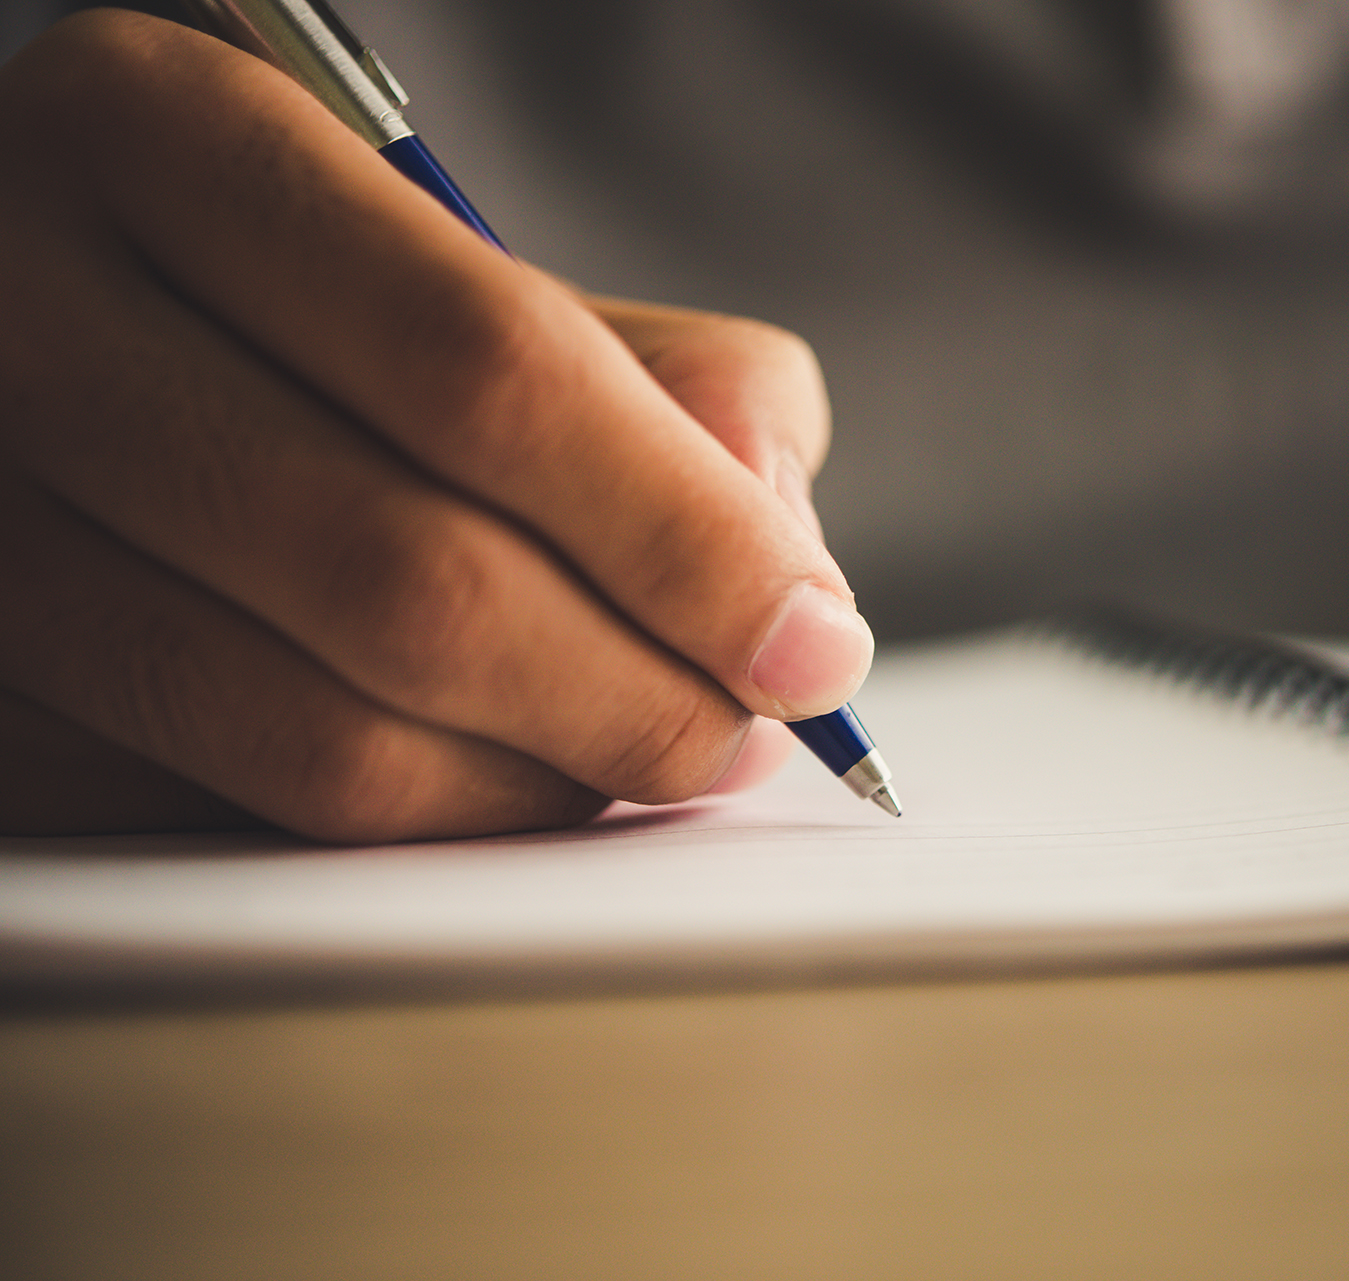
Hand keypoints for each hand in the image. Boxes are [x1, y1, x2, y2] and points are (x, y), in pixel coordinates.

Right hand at [0, 12, 867, 840]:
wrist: (52, 316)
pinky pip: (249, 809)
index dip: (682, 537)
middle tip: (747, 731)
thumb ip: (671, 380)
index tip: (814, 647)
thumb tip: (788, 572)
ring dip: (542, 783)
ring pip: (321, 734)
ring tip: (648, 751)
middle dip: (636, 693)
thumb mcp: (481, 255)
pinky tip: (506, 773)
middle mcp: (26, 311)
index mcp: (172, 137)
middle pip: (410, 578)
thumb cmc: (308, 291)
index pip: (487, 371)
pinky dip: (428, 819)